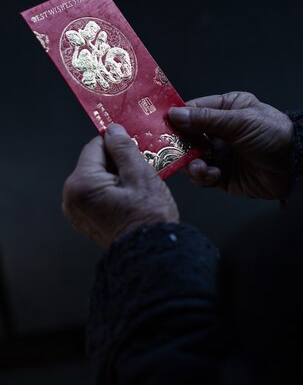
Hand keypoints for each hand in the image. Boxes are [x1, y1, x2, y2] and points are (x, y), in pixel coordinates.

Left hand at [62, 124, 178, 247]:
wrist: (150, 255)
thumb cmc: (147, 218)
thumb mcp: (140, 174)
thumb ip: (123, 148)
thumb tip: (113, 130)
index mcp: (81, 184)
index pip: (95, 146)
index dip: (117, 143)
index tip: (135, 145)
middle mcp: (71, 197)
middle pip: (94, 162)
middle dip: (117, 161)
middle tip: (141, 167)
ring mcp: (76, 211)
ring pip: (97, 177)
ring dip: (116, 175)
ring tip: (138, 185)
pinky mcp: (84, 220)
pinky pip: (96, 193)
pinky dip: (112, 190)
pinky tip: (130, 197)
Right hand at [168, 92, 293, 199]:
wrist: (296, 165)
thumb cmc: (274, 134)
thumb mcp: (240, 121)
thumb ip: (206, 119)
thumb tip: (174, 115)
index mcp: (226, 108)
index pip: (193, 110)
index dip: (176, 118)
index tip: (159, 125)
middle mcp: (221, 130)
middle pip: (188, 137)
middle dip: (181, 145)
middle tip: (173, 151)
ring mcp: (221, 153)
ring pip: (192, 158)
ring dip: (192, 164)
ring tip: (201, 167)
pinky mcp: (224, 175)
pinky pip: (204, 176)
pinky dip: (204, 176)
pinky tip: (214, 174)